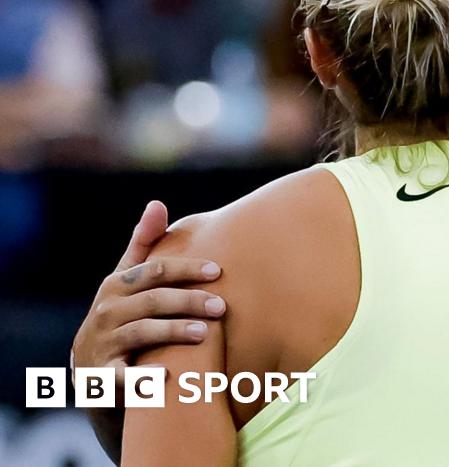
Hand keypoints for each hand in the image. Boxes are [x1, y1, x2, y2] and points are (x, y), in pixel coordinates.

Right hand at [71, 201, 225, 388]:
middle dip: (188, 300)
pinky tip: (167, 373)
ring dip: (173, 330)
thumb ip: (143, 244)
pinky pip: (121, 376)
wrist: (92, 374)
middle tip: (221, 306)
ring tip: (205, 332)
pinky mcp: (100, 378)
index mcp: (116, 286)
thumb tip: (157, 203)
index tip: (217, 271)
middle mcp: (106, 312)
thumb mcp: (126, 281)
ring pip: (141, 331)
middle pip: (151, 300)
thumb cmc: (121, 317)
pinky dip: (142, 376)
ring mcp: (102, 344)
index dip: (185, 269)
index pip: (153, 271)